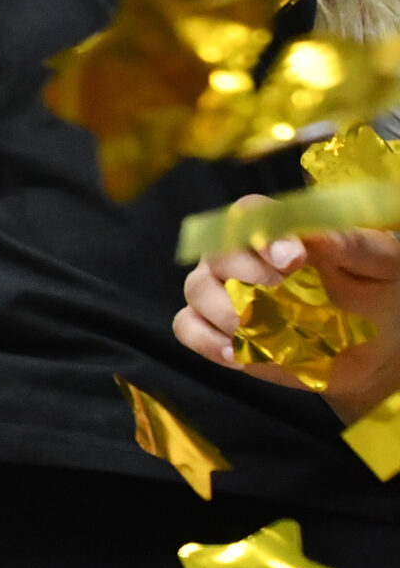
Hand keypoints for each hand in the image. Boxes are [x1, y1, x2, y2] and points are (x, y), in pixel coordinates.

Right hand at [177, 223, 399, 422]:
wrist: (373, 350)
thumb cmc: (378, 295)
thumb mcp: (384, 266)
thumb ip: (356, 245)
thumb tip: (315, 234)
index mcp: (281, 231)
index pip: (251, 213)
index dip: (259, 231)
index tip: (291, 260)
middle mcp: (243, 255)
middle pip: (216, 250)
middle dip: (242, 272)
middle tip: (277, 295)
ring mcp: (223, 292)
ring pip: (197, 289)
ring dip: (225, 311)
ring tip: (260, 331)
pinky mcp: (217, 330)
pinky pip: (187, 327)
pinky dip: (206, 340)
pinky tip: (237, 354)